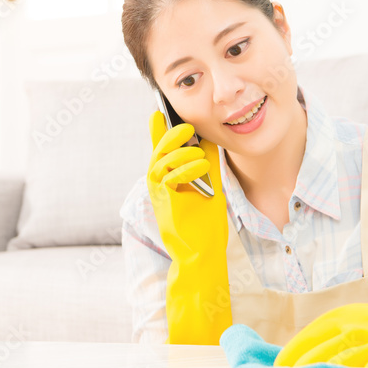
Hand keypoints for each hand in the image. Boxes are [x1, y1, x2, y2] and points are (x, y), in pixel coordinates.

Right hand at [147, 111, 231, 343]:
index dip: (157, 132)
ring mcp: (160, 194)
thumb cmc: (205, 224)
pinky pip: (170, 177)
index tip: (157, 113)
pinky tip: (201, 167)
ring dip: (183, 153)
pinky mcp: (164, 202)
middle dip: (169, 135)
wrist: (204, 253)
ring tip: (201, 156)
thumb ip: (207, 164)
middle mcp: (160, 185)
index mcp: (170, 180)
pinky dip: (187, 169)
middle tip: (186, 127)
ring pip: (162, 161)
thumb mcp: (210, 186)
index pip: (162, 151)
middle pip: (158, 151)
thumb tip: (209, 140)